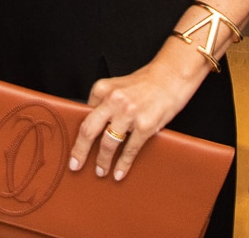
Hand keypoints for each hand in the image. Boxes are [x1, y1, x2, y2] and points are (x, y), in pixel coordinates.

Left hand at [68, 56, 200, 180]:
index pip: (84, 116)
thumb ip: (105, 103)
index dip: (78, 134)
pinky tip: (118, 172)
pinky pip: (129, 150)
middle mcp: (113, 100)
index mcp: (103, 89)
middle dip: (80, 152)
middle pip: (89, 131)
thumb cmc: (147, 82)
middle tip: (75, 165)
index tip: (74, 148)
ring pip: (108, 144)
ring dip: (102, 161)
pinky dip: (122, 164)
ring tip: (100, 171)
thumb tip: (95, 129)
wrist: (173, 75)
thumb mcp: (119, 86)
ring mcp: (129, 113)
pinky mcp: (145, 125)